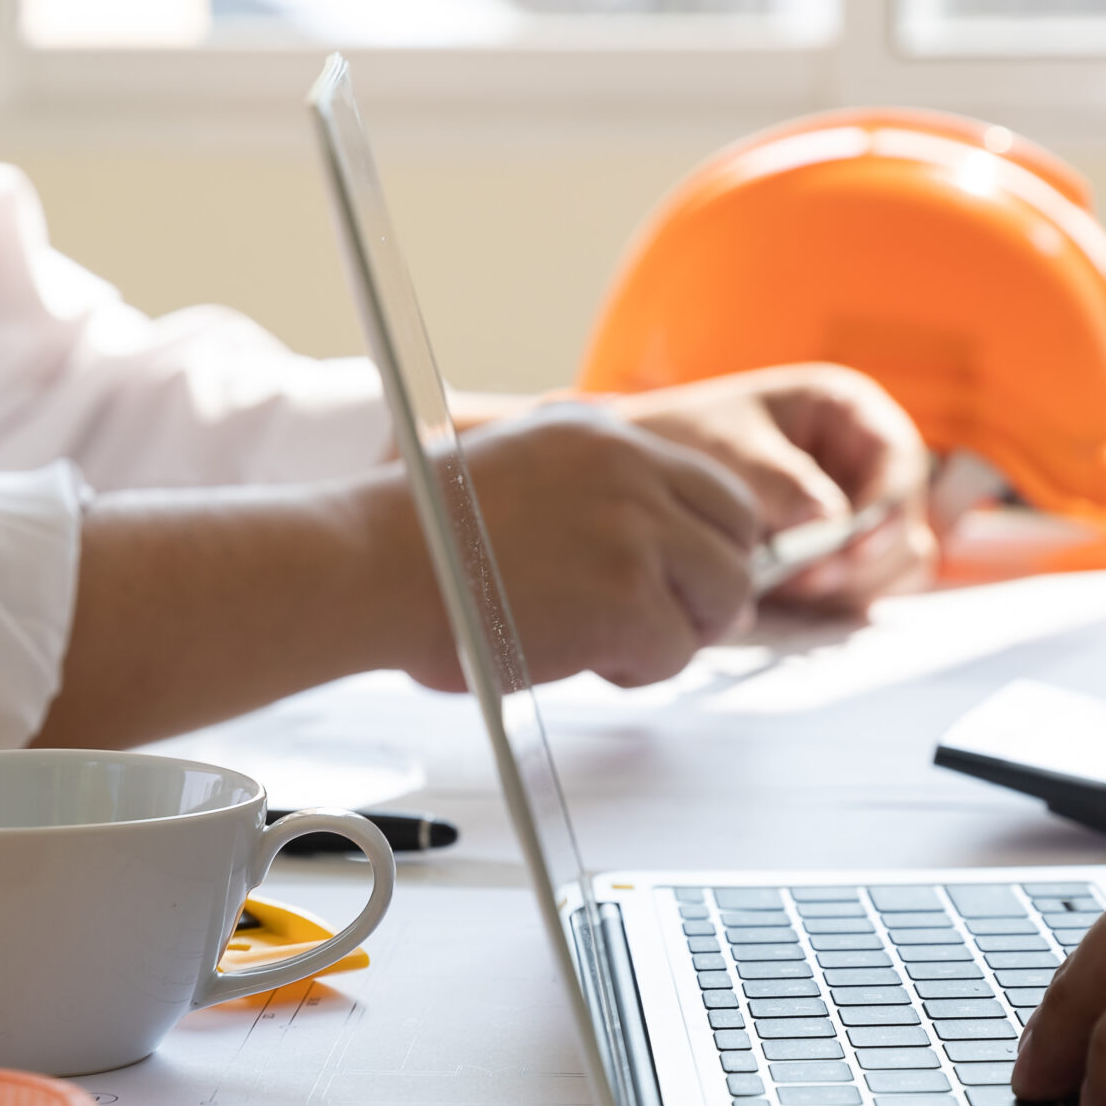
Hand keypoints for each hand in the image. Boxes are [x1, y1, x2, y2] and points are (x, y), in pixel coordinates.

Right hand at [363, 404, 760, 691]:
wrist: (369, 569)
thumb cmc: (420, 544)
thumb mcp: (520, 474)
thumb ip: (592, 495)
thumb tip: (660, 555)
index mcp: (601, 434)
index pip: (713, 485)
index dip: (706, 543)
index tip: (680, 578)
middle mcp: (629, 471)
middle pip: (737, 534)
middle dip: (708, 588)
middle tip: (659, 622)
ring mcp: (633, 532)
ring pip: (723, 593)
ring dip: (676, 631)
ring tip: (609, 644)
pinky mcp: (628, 598)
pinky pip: (675, 652)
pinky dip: (637, 671)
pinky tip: (581, 659)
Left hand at [611, 364, 936, 614]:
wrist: (646, 473)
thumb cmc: (686, 440)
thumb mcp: (726, 447)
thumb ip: (777, 480)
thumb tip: (829, 521)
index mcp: (850, 412)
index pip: (902, 463)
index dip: (889, 509)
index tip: (850, 547)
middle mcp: (868, 464)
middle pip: (910, 524)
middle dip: (867, 560)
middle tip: (807, 581)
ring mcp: (861, 515)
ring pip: (898, 566)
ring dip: (854, 586)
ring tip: (789, 585)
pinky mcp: (843, 558)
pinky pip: (867, 588)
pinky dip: (838, 599)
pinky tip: (791, 594)